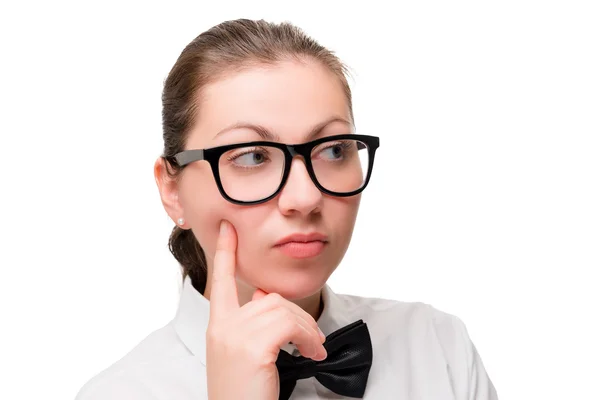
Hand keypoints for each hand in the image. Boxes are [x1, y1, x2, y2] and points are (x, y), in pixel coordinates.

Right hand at [206, 220, 326, 399]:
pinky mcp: (253, 346)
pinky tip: (312, 355)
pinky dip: (308, 338)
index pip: (220, 281)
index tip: (228, 228)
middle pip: (268, 297)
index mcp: (218, 326)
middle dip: (298, 315)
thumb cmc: (245, 392)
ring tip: (314, 349)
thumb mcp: (242, 353)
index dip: (225, 252)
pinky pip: (291, 325)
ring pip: (283, 309)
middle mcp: (223, 326)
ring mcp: (235, 335)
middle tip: (314, 340)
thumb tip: (266, 297)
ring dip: (307, 329)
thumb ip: (252, 322)